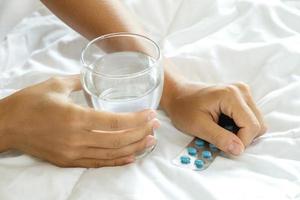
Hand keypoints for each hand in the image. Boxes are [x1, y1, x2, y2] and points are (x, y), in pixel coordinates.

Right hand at [0, 75, 158, 166]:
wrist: (6, 126)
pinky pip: (98, 164)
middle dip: (141, 133)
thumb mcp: (55, 85)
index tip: (150, 115)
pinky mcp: (68, 161)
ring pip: (111, 155)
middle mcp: (77, 139)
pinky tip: (131, 157)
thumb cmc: (29, 103)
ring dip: (134, 148)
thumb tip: (93, 77)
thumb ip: (79, 81)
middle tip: (156, 127)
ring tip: (150, 141)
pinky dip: (117, 161)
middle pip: (117, 140)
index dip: (136, 120)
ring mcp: (73, 153)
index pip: (114, 122)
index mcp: (75, 117)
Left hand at [163, 82, 266, 154]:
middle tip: (222, 139)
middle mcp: (241, 91)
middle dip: (242, 137)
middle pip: (258, 124)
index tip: (225, 147)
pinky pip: (249, 118)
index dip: (242, 142)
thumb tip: (239, 150)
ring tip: (220, 130)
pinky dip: (239, 127)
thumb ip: (219, 138)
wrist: (178, 94)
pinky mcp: (241, 97)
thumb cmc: (183, 108)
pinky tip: (223, 124)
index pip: (252, 126)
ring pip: (256, 122)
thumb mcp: (198, 126)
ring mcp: (243, 92)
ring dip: (241, 132)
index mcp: (231, 95)